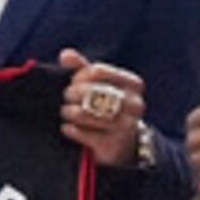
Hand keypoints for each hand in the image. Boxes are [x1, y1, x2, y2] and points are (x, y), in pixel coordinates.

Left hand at [57, 52, 147, 168]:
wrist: (123, 143)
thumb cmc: (107, 106)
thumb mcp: (98, 84)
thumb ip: (81, 68)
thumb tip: (65, 55)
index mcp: (133, 84)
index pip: (97, 70)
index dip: (79, 75)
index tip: (74, 81)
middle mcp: (135, 104)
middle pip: (92, 91)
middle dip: (72, 94)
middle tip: (66, 98)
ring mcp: (126, 126)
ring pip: (87, 113)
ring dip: (70, 112)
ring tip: (66, 112)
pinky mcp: (114, 145)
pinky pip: (84, 133)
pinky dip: (71, 130)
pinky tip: (68, 128)